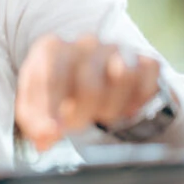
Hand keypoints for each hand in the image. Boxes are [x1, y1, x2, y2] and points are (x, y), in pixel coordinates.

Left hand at [16, 34, 162, 150]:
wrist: (88, 72)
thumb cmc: (57, 90)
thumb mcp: (36, 103)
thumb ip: (36, 123)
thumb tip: (44, 140)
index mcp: (52, 48)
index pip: (50, 76)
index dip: (51, 107)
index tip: (53, 130)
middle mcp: (85, 43)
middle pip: (89, 85)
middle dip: (81, 115)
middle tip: (76, 126)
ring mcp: (117, 50)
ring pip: (122, 79)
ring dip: (110, 109)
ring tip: (99, 115)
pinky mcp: (143, 61)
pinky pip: (146, 84)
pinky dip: (136, 104)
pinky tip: (123, 109)